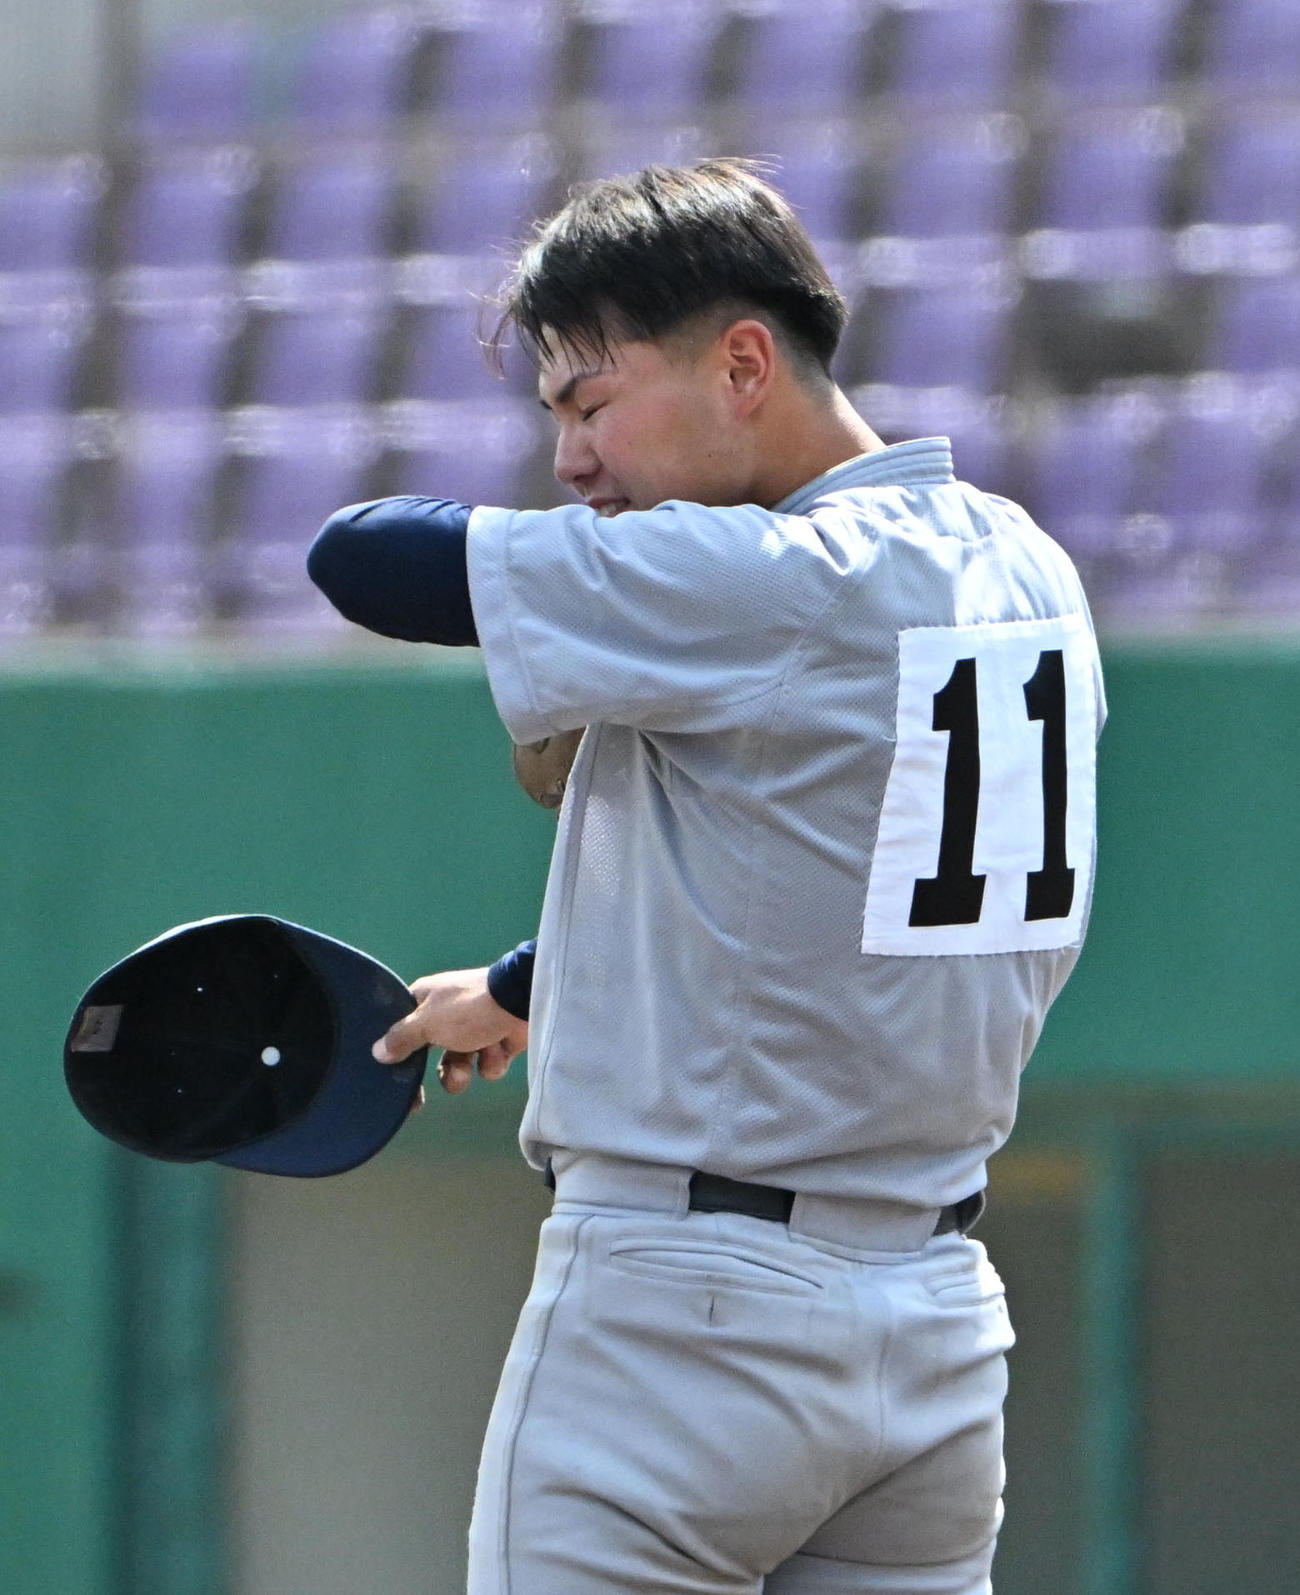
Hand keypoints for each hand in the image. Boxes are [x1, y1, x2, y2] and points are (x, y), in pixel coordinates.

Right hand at [373, 966, 528, 1095]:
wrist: (522, 1000)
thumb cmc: (468, 1007)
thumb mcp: (427, 1022)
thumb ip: (402, 1038)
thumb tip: (377, 1051)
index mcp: (425, 1000)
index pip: (401, 1029)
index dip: (396, 1054)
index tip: (393, 1081)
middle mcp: (447, 1014)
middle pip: (428, 1052)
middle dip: (431, 1072)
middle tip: (419, 1101)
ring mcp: (475, 1027)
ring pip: (458, 1064)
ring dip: (461, 1071)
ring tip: (468, 1067)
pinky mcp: (500, 1041)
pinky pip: (487, 1064)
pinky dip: (492, 1061)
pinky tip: (497, 1048)